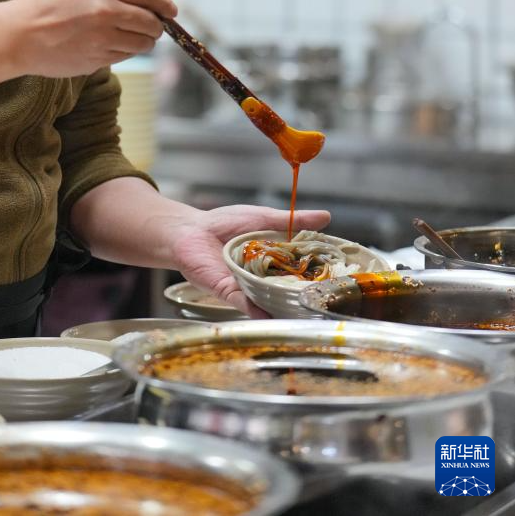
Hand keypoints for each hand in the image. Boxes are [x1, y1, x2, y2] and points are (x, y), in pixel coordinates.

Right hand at [10, 0, 176, 77]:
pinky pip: (125, 56)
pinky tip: (113, 45)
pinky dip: (126, 52)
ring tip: (133, 37)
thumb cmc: (49, 4)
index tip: (172, 11)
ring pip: (143, 43)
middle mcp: (107, 11)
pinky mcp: (98, 59)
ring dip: (144, 42)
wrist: (20, 35)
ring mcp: (103, 37)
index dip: (165, 5)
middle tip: (153, 27)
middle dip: (157, 26)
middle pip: (151, 22)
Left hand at [169, 205, 330, 317]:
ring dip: (285, 307)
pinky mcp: (229, 292)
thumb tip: (327, 217)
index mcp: (276, 260)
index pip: (302, 271)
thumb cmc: (225, 223)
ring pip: (270, 301)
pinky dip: (257, 308)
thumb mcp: (264, 217)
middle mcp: (265, 278)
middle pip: (289, 291)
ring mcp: (249, 287)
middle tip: (328, 303)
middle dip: (306, 298)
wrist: (189, 230)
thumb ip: (293, 221)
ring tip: (305, 314)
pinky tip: (269, 313)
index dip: (320, 276)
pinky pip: (245, 302)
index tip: (342, 280)